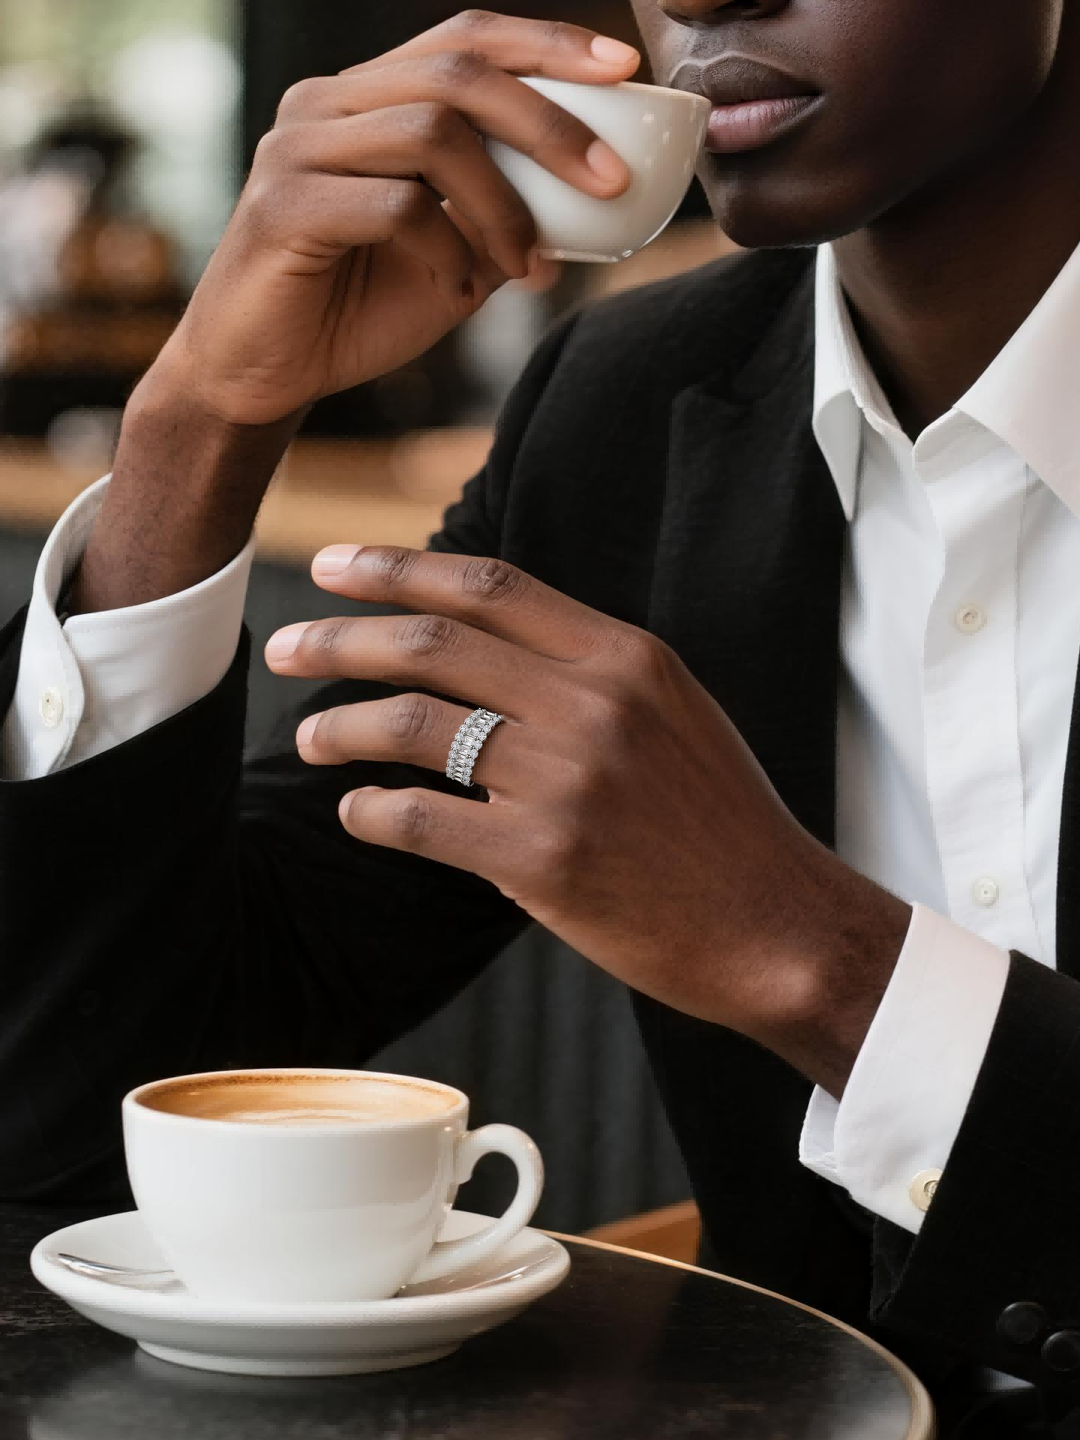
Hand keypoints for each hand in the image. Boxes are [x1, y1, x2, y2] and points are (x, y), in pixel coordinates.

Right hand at [153, 11, 638, 426]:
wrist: (261, 377)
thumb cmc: (350, 314)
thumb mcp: (449, 263)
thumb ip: (499, 222)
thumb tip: (584, 202)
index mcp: (366, 102)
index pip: (463, 40)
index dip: (545, 44)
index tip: (620, 68)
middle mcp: (327, 106)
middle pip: (456, 74)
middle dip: (549, 124)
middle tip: (609, 180)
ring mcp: (297, 149)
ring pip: (431, 132)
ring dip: (503, 203)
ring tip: (526, 263)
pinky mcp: (283, 207)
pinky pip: (394, 206)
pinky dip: (447, 249)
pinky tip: (457, 290)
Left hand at [266, 548, 911, 1095]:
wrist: (776, 925)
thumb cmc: (721, 824)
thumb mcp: (673, 714)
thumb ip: (587, 673)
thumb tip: (485, 646)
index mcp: (625, 657)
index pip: (488, 587)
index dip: (397, 569)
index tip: (333, 566)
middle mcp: (592, 704)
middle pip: (433, 644)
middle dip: (340, 637)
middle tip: (286, 645)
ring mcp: (567, 780)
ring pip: (415, 725)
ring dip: (342, 725)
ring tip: (310, 736)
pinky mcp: (543, 861)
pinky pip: (423, 819)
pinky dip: (372, 812)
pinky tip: (356, 813)